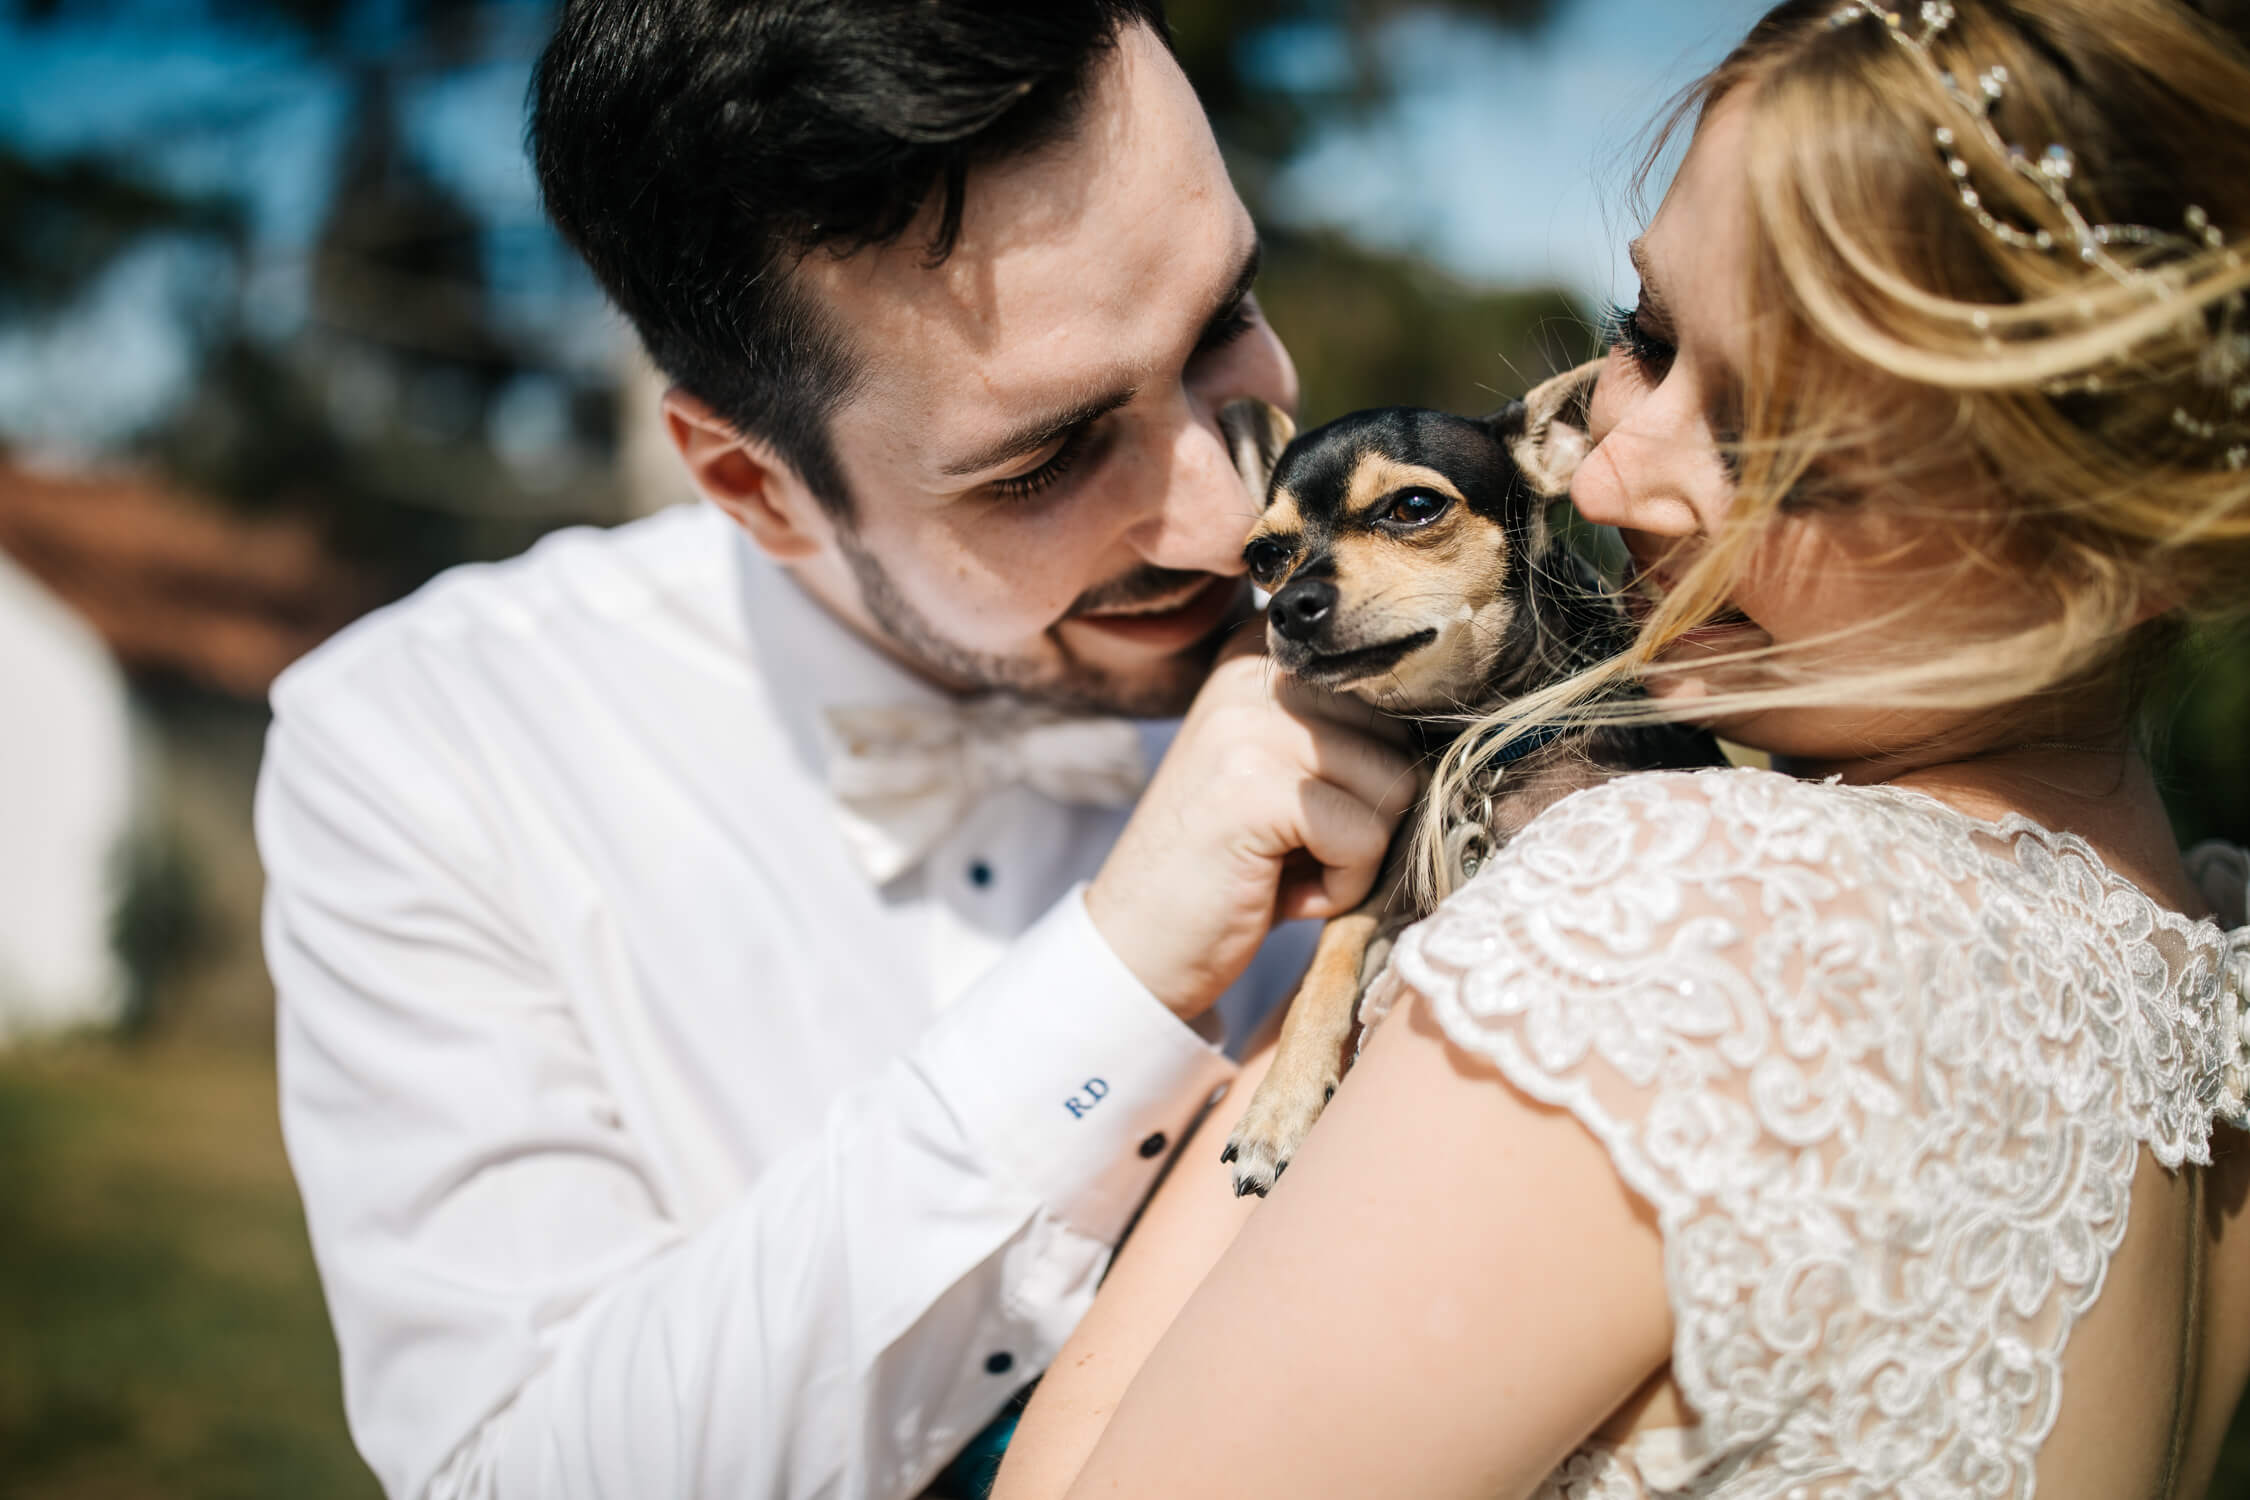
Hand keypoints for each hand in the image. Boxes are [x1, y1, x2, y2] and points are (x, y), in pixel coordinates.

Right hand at [1085, 626, 1420, 1018]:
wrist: (1137, 945)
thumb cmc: (1232, 863)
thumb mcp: (1285, 769)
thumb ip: (1348, 728)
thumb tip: (1468, 715)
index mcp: (1262, 650)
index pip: (1390, 669)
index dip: (1391, 743)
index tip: (1335, 792)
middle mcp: (1255, 668)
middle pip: (1400, 731)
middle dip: (1369, 808)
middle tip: (1298, 845)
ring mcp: (1251, 724)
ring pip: (1393, 783)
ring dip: (1359, 850)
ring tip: (1290, 866)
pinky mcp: (1255, 788)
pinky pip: (1365, 836)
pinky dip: (1342, 883)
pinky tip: (1283, 893)